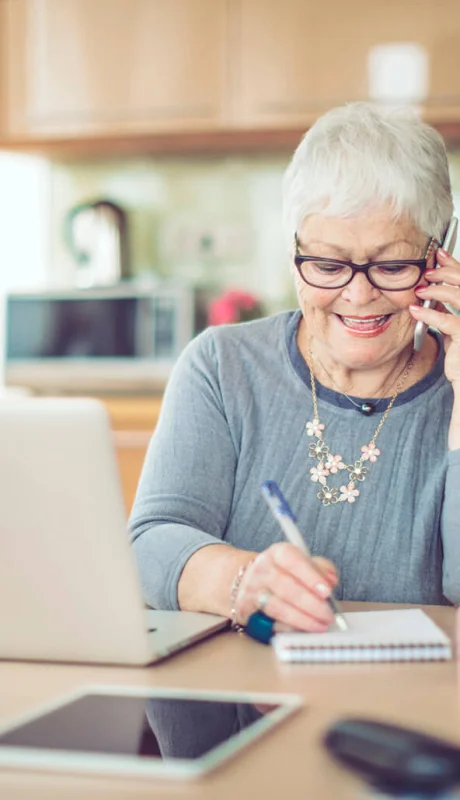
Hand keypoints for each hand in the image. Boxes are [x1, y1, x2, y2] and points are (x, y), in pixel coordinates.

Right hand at [234, 542, 338, 631]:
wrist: (248, 580)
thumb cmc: (282, 572)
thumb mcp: (301, 562)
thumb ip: (319, 568)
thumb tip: (331, 580)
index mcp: (278, 553)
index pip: (294, 561)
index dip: (311, 576)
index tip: (327, 591)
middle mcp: (263, 569)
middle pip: (286, 586)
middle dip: (310, 603)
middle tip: (328, 614)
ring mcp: (252, 589)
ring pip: (277, 606)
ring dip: (302, 619)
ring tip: (320, 625)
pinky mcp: (246, 608)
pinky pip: (268, 621)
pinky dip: (287, 628)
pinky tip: (301, 629)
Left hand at [411, 248, 459, 384]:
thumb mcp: (454, 326)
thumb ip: (448, 307)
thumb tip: (432, 288)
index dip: (455, 264)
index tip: (439, 255)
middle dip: (446, 273)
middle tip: (427, 273)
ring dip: (437, 290)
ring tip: (420, 291)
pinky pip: (449, 320)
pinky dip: (430, 313)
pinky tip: (415, 311)